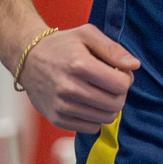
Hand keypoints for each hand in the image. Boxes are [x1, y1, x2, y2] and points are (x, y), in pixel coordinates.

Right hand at [20, 23, 138, 130]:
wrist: (27, 60)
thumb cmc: (61, 45)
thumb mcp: (87, 35)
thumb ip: (113, 49)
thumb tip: (135, 65)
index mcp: (79, 65)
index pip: (121, 84)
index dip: (126, 79)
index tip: (118, 73)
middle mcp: (69, 88)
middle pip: (115, 104)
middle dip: (119, 94)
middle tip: (110, 84)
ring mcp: (62, 106)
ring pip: (105, 118)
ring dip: (108, 107)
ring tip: (99, 93)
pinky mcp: (57, 118)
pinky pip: (90, 128)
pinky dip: (94, 118)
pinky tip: (87, 104)